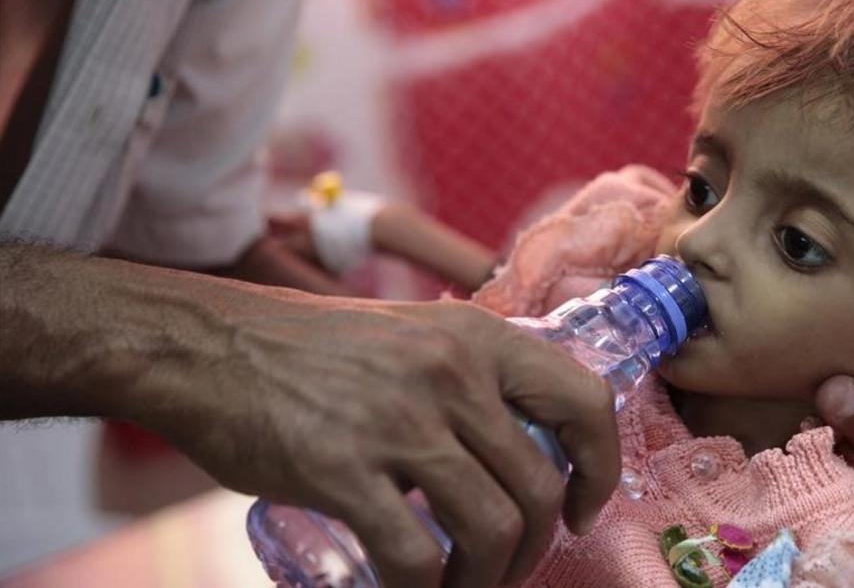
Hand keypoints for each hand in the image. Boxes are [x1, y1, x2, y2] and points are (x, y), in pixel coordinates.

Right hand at [151, 296, 619, 587]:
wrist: (208, 346)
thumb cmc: (311, 350)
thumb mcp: (413, 335)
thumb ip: (469, 377)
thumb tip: (518, 445)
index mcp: (477, 337)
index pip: (584, 401)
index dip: (600, 467)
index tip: (581, 508)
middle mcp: (451, 373)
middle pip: (538, 486)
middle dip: (534, 548)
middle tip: (506, 568)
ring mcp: (399, 420)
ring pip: (492, 528)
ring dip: (488, 579)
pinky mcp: (343, 469)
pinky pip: (416, 557)